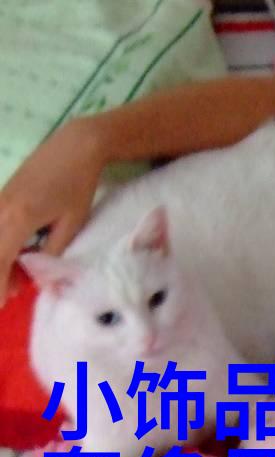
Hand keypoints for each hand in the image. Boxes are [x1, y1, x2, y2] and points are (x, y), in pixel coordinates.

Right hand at [0, 119, 105, 296]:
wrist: (73, 148)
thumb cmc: (78, 186)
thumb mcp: (71, 224)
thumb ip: (52, 250)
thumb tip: (39, 272)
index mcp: (18, 218)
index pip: (0, 258)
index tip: (1, 303)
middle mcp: (1, 208)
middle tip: (9, 295)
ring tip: (16, 279)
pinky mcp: (1, 195)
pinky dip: (0, 244)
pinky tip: (15, 256)